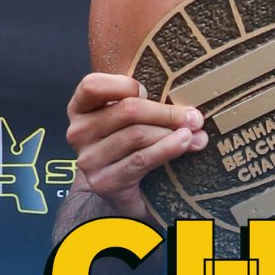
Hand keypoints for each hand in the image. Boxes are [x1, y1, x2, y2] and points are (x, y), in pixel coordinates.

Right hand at [66, 73, 206, 217]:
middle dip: (167, 112)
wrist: (120, 190)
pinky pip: (140, 159)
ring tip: (195, 135)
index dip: (124, 84)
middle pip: (127, 111)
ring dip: (171, 132)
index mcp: (81, 109)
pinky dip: (167, 149)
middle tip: (194, 118)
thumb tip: (191, 113)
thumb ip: (149, 107)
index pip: (93, 85)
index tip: (150, 91)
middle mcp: (78, 132)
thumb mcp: (130, 120)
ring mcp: (89, 159)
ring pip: (137, 134)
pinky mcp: (104, 181)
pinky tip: (184, 144)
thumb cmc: (129, 146)